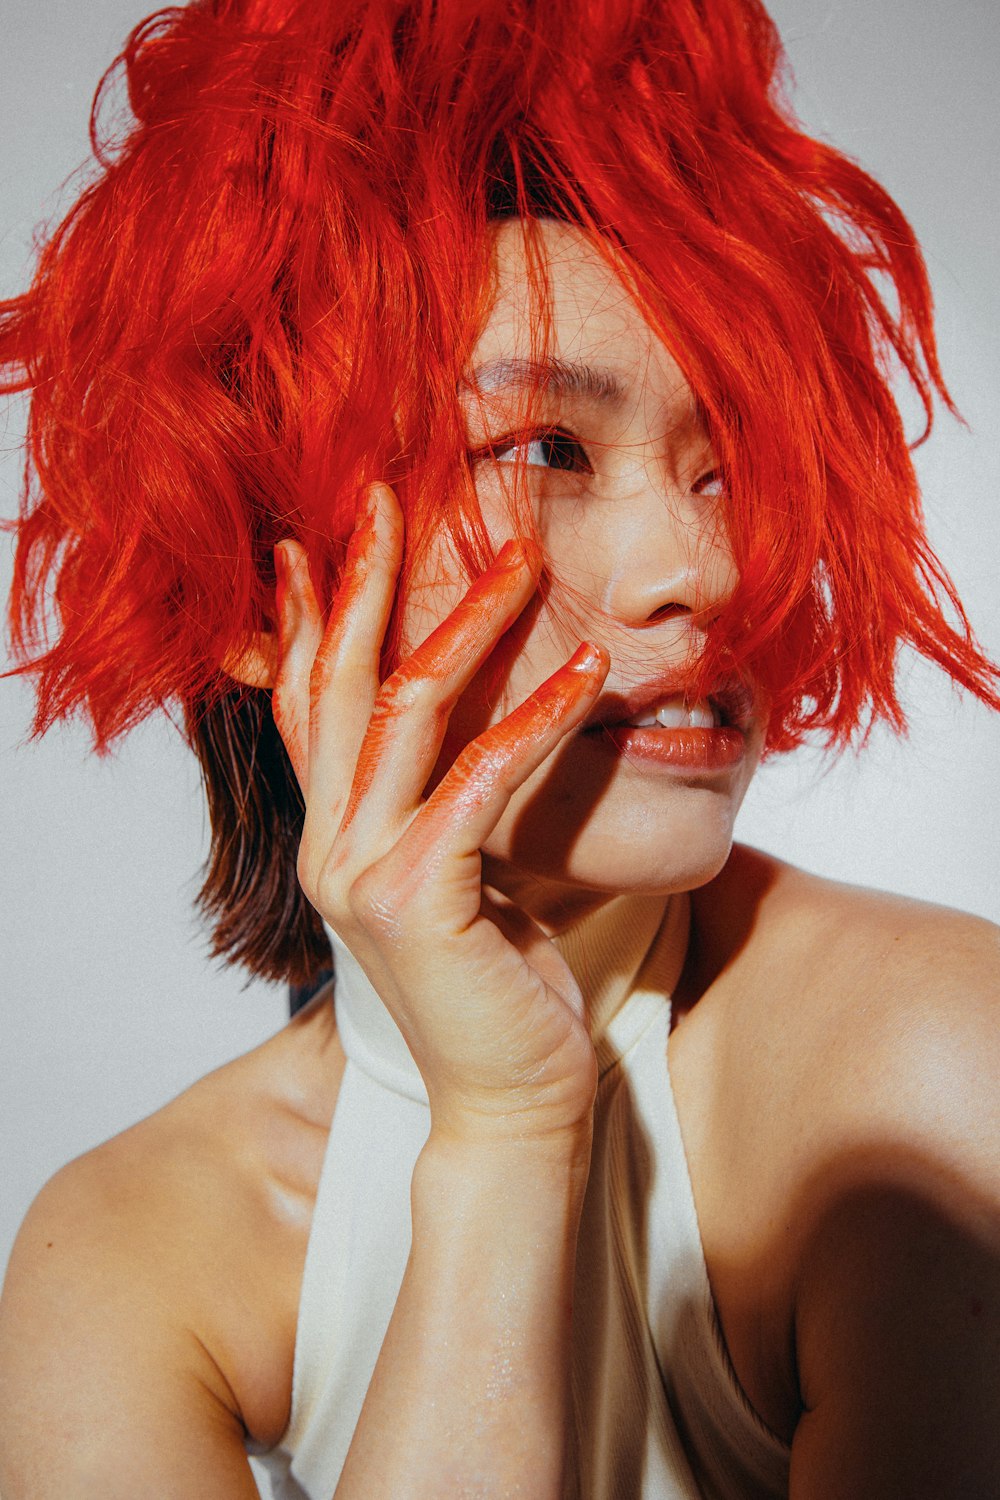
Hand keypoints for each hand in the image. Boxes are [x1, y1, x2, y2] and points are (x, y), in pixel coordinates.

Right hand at [272, 483, 609, 1146]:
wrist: (511, 1101)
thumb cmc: (500, 987)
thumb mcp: (461, 875)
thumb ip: (446, 803)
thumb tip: (477, 729)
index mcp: (336, 840)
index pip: (308, 709)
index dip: (312, 621)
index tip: (321, 541)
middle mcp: (330, 849)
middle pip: (341, 688)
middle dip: (367, 585)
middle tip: (390, 497)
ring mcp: (362, 875)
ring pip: (407, 714)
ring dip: (468, 624)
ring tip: (521, 557)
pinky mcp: (418, 899)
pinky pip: (481, 780)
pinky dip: (537, 719)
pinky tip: (590, 675)